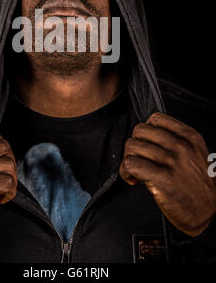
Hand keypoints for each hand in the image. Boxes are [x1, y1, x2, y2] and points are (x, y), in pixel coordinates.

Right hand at [0, 125, 16, 241]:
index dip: (2, 145)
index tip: (1, 158)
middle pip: (2, 146)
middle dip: (10, 162)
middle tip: (5, 176)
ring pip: (6, 164)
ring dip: (11, 179)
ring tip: (3, 190)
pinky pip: (5, 182)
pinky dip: (9, 191)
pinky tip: (1, 197)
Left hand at [119, 112, 215, 236]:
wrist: (210, 212)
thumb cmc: (199, 185)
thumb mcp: (195, 153)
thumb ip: (176, 139)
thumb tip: (148, 134)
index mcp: (190, 137)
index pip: (155, 118)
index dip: (146, 131)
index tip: (146, 144)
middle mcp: (181, 146)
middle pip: (140, 130)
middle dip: (135, 144)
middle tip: (139, 158)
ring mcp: (171, 161)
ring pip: (132, 146)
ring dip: (129, 159)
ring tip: (136, 171)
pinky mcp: (161, 178)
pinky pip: (131, 164)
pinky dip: (126, 171)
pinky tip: (133, 178)